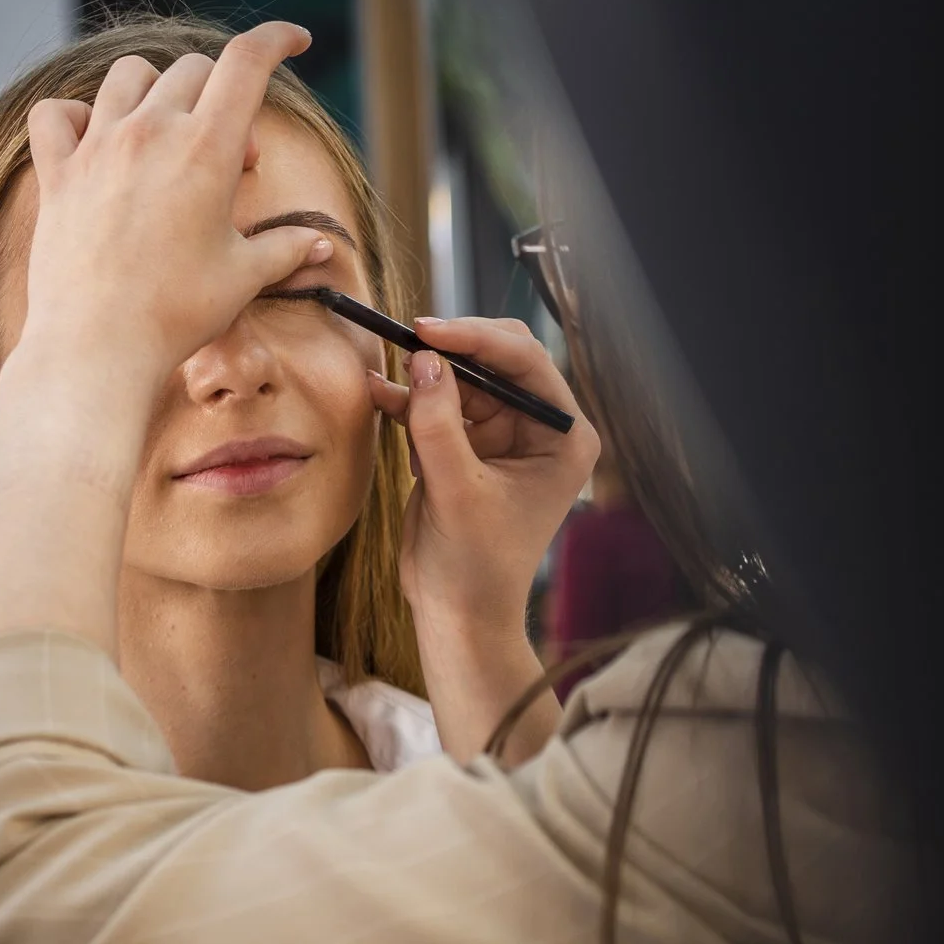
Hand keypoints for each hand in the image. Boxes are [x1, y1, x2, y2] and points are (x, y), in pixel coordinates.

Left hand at [17, 22, 334, 386]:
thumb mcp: (244, 278)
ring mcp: (98, 147)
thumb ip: (286, 249)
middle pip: (194, 69)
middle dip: (223, 97)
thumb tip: (321, 246)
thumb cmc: (178, 313)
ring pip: (129, 77)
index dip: (276, 40)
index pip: (246, 62)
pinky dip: (77, 114)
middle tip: (231, 163)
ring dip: (158, 94)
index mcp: (206, 149)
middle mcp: (151, 132)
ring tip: (168, 140)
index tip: (295, 41)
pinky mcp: (57, 171)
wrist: (99, 346)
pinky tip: (95, 141)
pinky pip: (57, 113)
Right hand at [370, 317, 599, 759]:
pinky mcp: (468, 447)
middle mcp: (539, 429)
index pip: (526, 363)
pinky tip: (380, 395)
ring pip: (461, 380)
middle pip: (495, 361)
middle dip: (451, 351)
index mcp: (563, 437)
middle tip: (405, 341)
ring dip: (423, 375)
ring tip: (386, 375)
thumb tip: (425, 362)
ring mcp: (503, 435)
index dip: (476, 339)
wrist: (458, 612)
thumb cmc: (475, 565)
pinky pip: (438, 407)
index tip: (429, 330)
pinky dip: (410, 400)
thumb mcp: (457, 491)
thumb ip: (439, 425)